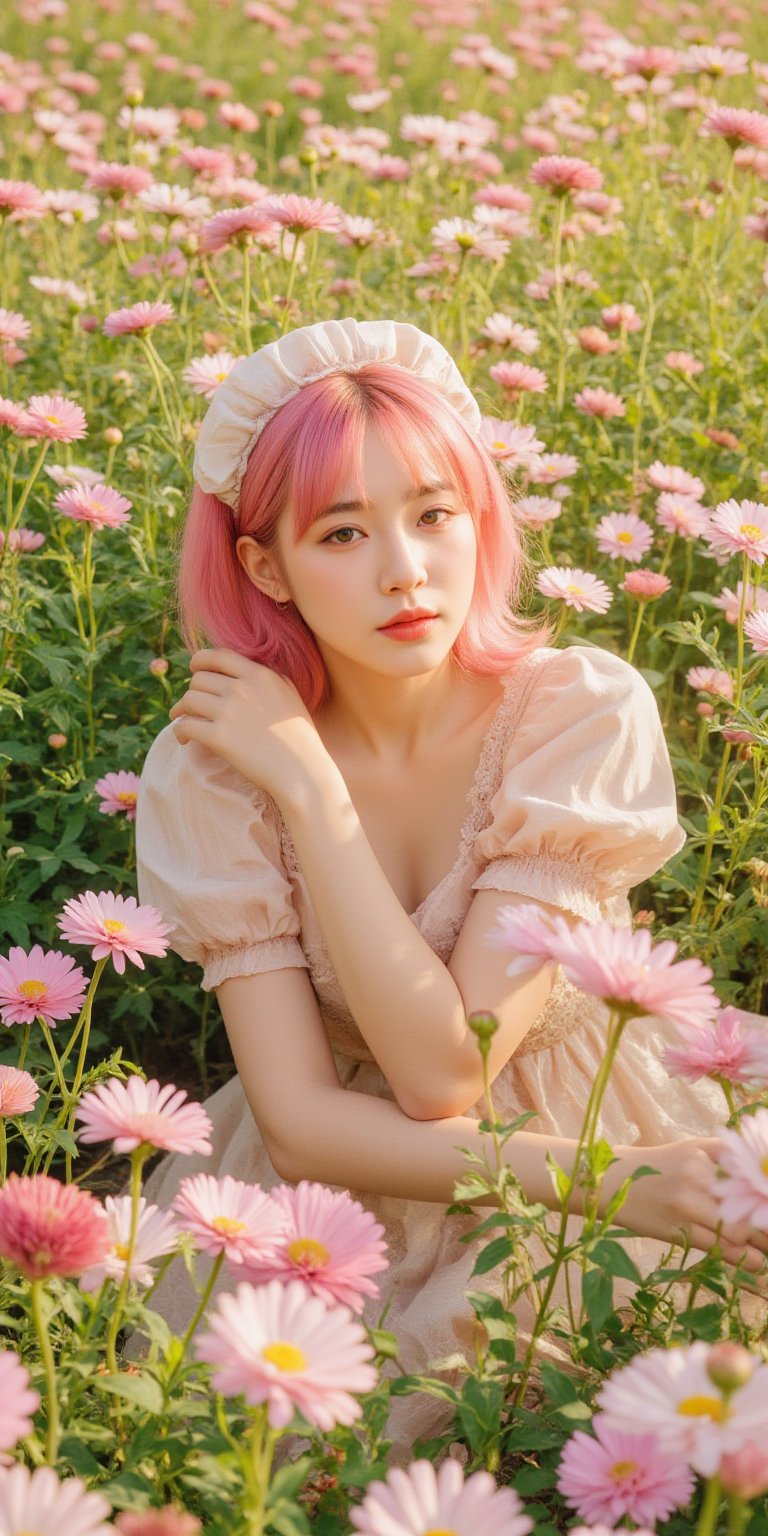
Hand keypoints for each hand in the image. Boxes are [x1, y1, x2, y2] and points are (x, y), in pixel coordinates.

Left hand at [168, 648, 328, 800]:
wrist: (303, 772)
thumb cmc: (299, 737)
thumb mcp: (289, 694)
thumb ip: (266, 677)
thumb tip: (241, 669)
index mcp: (260, 675)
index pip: (217, 655)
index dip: (199, 661)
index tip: (195, 671)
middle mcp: (242, 688)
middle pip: (198, 679)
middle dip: (193, 692)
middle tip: (192, 706)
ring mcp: (229, 712)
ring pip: (188, 700)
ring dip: (181, 711)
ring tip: (183, 720)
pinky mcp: (219, 737)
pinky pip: (186, 726)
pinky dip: (180, 732)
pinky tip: (185, 740)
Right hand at [605, 1137, 767, 1277]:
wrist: (610, 1182)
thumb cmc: (658, 1165)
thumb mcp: (692, 1149)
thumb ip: (727, 1156)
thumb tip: (762, 1174)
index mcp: (701, 1155)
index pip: (749, 1177)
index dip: (766, 1197)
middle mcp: (694, 1178)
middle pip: (746, 1207)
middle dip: (766, 1226)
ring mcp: (684, 1207)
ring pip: (734, 1231)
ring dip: (759, 1245)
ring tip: (767, 1251)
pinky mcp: (676, 1232)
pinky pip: (716, 1248)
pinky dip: (741, 1258)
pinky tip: (756, 1263)